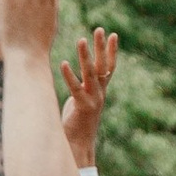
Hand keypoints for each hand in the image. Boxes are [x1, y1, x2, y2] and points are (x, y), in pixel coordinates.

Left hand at [58, 29, 119, 167]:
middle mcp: (100, 93)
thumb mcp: (81, 101)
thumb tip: (77, 76)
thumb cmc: (76, 123)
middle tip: (100, 29)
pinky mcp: (83, 107)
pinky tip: (63, 63)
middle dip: (101, 47)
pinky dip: (69, 76)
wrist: (78, 146)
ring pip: (91, 74)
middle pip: (103, 66)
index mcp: (100, 91)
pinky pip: (76, 88)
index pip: (109, 67)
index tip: (113, 34)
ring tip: (81, 40)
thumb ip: (81, 89)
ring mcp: (93, 100)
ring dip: (86, 56)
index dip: (111, 51)